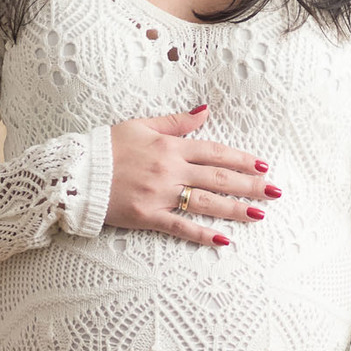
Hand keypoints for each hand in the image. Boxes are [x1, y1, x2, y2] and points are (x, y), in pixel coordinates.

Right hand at [104, 105, 281, 246]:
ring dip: (236, 209)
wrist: (75, 173)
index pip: (215, 152)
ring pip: (207, 203)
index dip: (241, 159)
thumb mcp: (140, 125)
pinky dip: (203, 234)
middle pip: (219, 178)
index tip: (262, 166)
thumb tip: (205, 111)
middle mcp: (170, 170)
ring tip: (260, 214)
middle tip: (275, 192)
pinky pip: (181, 227)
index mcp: (169, 146)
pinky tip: (225, 239)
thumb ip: (175, 121)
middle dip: (250, 186)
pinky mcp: (148, 216)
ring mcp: (160, 195)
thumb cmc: (106, 147)